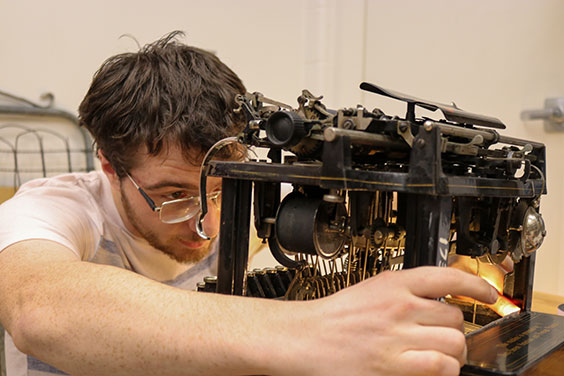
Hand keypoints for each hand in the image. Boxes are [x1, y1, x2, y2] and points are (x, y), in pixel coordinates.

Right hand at [300, 267, 496, 375]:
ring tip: (440, 355)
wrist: (305, 338)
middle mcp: (399, 306)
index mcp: (394, 283)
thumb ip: (404, 292)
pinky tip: (433, 368)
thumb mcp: (371, 290)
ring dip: (453, 352)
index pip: (449, 277)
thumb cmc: (334, 317)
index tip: (489, 295)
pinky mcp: (394, 365)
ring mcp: (398, 336)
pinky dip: (444, 370)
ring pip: (454, 342)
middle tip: (445, 336)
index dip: (477, 286)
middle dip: (455, 329)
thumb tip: (438, 299)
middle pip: (455, 316)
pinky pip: (440, 366)